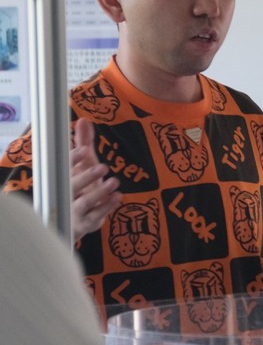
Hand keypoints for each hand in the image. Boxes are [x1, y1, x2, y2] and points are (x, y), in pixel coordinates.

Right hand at [70, 118, 120, 241]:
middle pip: (72, 186)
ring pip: (84, 203)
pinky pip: (95, 216)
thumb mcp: (83, 165)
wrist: (72, 220)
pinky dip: (106, 207)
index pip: (64, 168)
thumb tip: (84, 120)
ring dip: (100, 192)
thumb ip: (83, 143)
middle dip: (87, 176)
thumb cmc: (79, 186)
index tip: (83, 150)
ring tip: (115, 181)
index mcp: (63, 178)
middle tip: (103, 167)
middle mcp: (64, 194)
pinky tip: (118, 197)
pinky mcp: (84, 224)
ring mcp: (73, 210)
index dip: (72, 160)